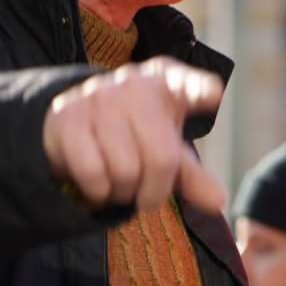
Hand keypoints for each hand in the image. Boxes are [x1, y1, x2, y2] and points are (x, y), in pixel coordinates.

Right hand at [42, 56, 225, 213]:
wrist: (77, 121)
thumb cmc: (135, 136)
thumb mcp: (167, 151)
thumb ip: (193, 175)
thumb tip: (218, 201)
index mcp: (167, 84)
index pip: (188, 85)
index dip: (199, 90)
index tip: (213, 95)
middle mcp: (134, 84)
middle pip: (161, 159)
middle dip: (154, 191)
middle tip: (144, 192)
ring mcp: (98, 95)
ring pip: (125, 171)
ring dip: (123, 192)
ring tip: (118, 182)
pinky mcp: (66, 115)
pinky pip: (92, 173)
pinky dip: (98, 192)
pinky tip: (97, 182)